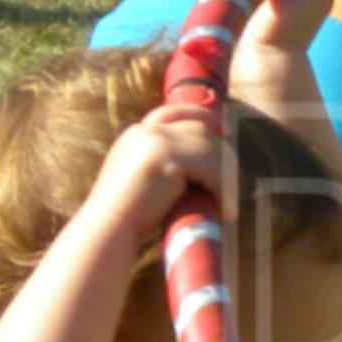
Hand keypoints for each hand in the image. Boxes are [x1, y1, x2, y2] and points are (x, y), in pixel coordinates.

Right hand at [93, 104, 237, 249]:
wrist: (107, 228)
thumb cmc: (125, 217)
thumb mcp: (141, 182)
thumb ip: (163, 167)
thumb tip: (196, 173)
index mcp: (135, 135)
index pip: (173, 112)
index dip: (200, 116)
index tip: (222, 130)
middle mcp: (144, 132)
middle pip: (198, 128)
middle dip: (221, 152)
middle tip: (234, 178)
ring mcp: (154, 141)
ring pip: (208, 147)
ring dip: (224, 175)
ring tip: (229, 200)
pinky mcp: (165, 157)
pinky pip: (209, 166)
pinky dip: (222, 188)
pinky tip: (225, 208)